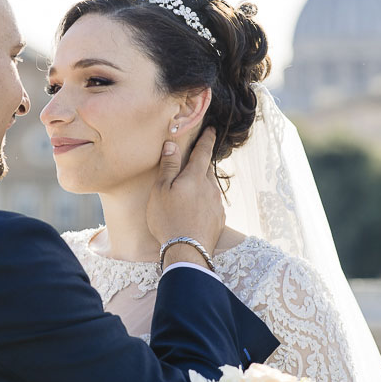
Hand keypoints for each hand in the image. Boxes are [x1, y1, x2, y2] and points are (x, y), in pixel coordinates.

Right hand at [147, 128, 223, 260]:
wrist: (187, 252)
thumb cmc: (168, 219)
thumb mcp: (161, 191)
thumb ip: (168, 166)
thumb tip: (172, 144)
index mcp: (196, 177)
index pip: (204, 152)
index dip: (207, 139)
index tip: (211, 129)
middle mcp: (210, 188)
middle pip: (206, 170)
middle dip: (201, 164)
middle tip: (192, 163)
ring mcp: (217, 204)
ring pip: (209, 188)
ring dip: (201, 186)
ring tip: (188, 193)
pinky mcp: (219, 219)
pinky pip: (211, 204)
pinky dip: (203, 202)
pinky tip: (194, 211)